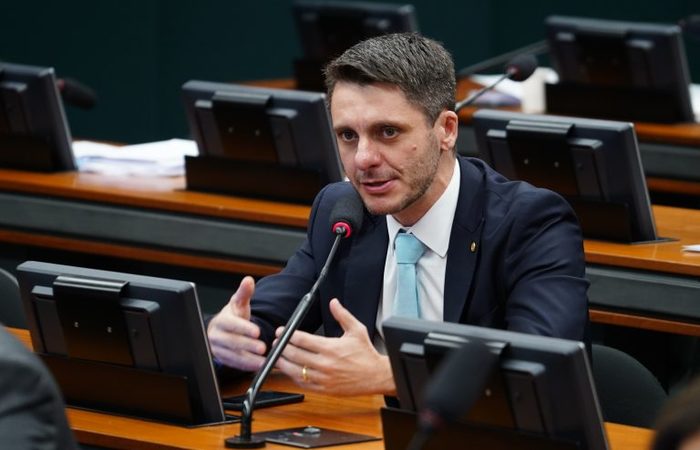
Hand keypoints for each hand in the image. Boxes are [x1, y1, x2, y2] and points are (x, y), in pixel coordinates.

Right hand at [207, 276, 266, 370]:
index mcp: (221, 321)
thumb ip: (244, 293)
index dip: (244, 328)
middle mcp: (217, 336)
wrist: (221, 330)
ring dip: (249, 359)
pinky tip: (259, 366)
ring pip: (233, 356)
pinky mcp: (223, 360)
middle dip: (248, 346)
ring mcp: (218, 349)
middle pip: (232, 342)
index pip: (231, 324)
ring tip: (264, 361)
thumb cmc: (232, 316)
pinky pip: (235, 365)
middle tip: (263, 347)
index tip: (257, 332)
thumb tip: (248, 280)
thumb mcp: (238, 303)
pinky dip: (247, 366)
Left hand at [274, 298, 395, 395]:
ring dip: (283, 363)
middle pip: (295, 355)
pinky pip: (303, 384)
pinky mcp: (324, 389)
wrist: (376, 375)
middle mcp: (325, 364)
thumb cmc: (366, 353)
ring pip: (295, 371)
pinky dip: (294, 377)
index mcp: (331, 347)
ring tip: (278, 356)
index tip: (282, 330)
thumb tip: (333, 302)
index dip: (288, 334)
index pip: (302, 339)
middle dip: (282, 347)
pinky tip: (291, 371)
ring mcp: (323, 378)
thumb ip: (342, 315)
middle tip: (277, 342)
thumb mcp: (356, 330)